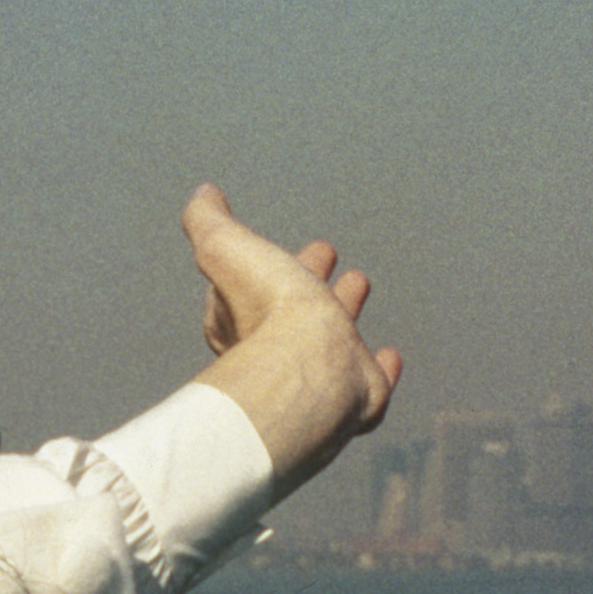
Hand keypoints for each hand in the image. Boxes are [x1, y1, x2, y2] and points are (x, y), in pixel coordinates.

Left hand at [182, 185, 402, 501]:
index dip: (263, 262)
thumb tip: (202, 197)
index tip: (279, 247)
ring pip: (331, 340)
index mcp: (243, 322)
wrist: (309, 369)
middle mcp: (278, 352)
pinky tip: (390, 357)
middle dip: (307, 278)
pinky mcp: (356, 396)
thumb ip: (208, 223)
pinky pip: (370, 380)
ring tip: (358, 281)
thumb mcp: (225, 249)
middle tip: (324, 254)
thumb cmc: (266, 311)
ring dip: (343, 309)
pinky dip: (381, 368)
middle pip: (293, 309)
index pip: (247, 287)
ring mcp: (319, 375)